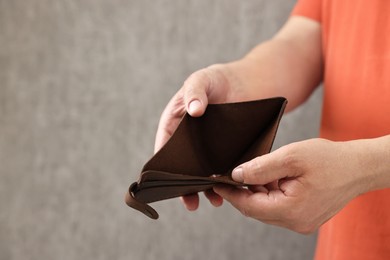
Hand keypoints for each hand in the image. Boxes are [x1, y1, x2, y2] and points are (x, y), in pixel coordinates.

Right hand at [154, 64, 239, 210]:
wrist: (249, 83)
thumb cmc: (218, 79)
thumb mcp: (202, 80)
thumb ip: (195, 92)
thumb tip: (194, 110)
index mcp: (175, 123)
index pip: (165, 148)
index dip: (165, 166)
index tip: (168, 183)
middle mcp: (190, 140)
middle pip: (183, 166)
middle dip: (186, 185)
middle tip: (191, 202)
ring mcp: (209, 148)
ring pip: (203, 172)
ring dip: (207, 187)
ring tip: (215, 200)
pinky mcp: (227, 152)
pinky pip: (223, 168)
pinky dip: (226, 179)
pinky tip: (233, 188)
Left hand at [214, 138, 371, 233]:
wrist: (359, 167)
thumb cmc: (330, 159)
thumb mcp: (291, 157)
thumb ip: (261, 167)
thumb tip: (237, 174)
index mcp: (291, 210)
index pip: (248, 206)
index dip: (230, 193)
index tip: (215, 182)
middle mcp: (295, 222)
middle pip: (256, 209)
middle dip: (241, 192)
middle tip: (228, 175)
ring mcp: (301, 221)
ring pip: (266, 208)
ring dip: (255, 192)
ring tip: (252, 173)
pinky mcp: (305, 216)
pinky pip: (278, 207)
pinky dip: (269, 193)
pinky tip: (269, 178)